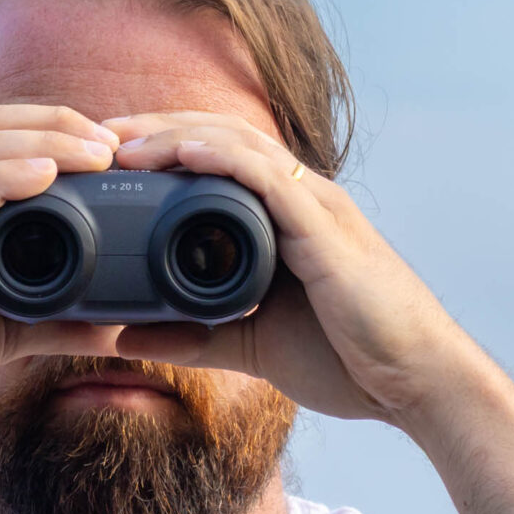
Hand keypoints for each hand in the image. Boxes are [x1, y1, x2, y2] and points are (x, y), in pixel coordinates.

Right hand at [0, 106, 132, 444]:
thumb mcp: (1, 333)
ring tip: (94, 152)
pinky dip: (5, 179)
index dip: (51, 127)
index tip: (107, 147)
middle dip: (57, 122)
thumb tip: (111, 326)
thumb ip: (54, 322)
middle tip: (112, 143)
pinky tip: (45, 177)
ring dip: (44, 141)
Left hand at [102, 113, 482, 425]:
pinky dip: (220, 159)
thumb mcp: (251, 348)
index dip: (162, 149)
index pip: (218, 162)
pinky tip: (179, 153)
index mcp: (286, 220)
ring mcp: (316, 209)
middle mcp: (301, 201)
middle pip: (220, 139)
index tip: (107, 159)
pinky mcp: (325, 230)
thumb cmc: (351, 361)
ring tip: (122, 142)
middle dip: (155, 129)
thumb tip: (126, 337)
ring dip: (175, 136)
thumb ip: (192, 337)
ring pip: (238, 146)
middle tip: (97, 137)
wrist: (416, 384)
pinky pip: (266, 177)